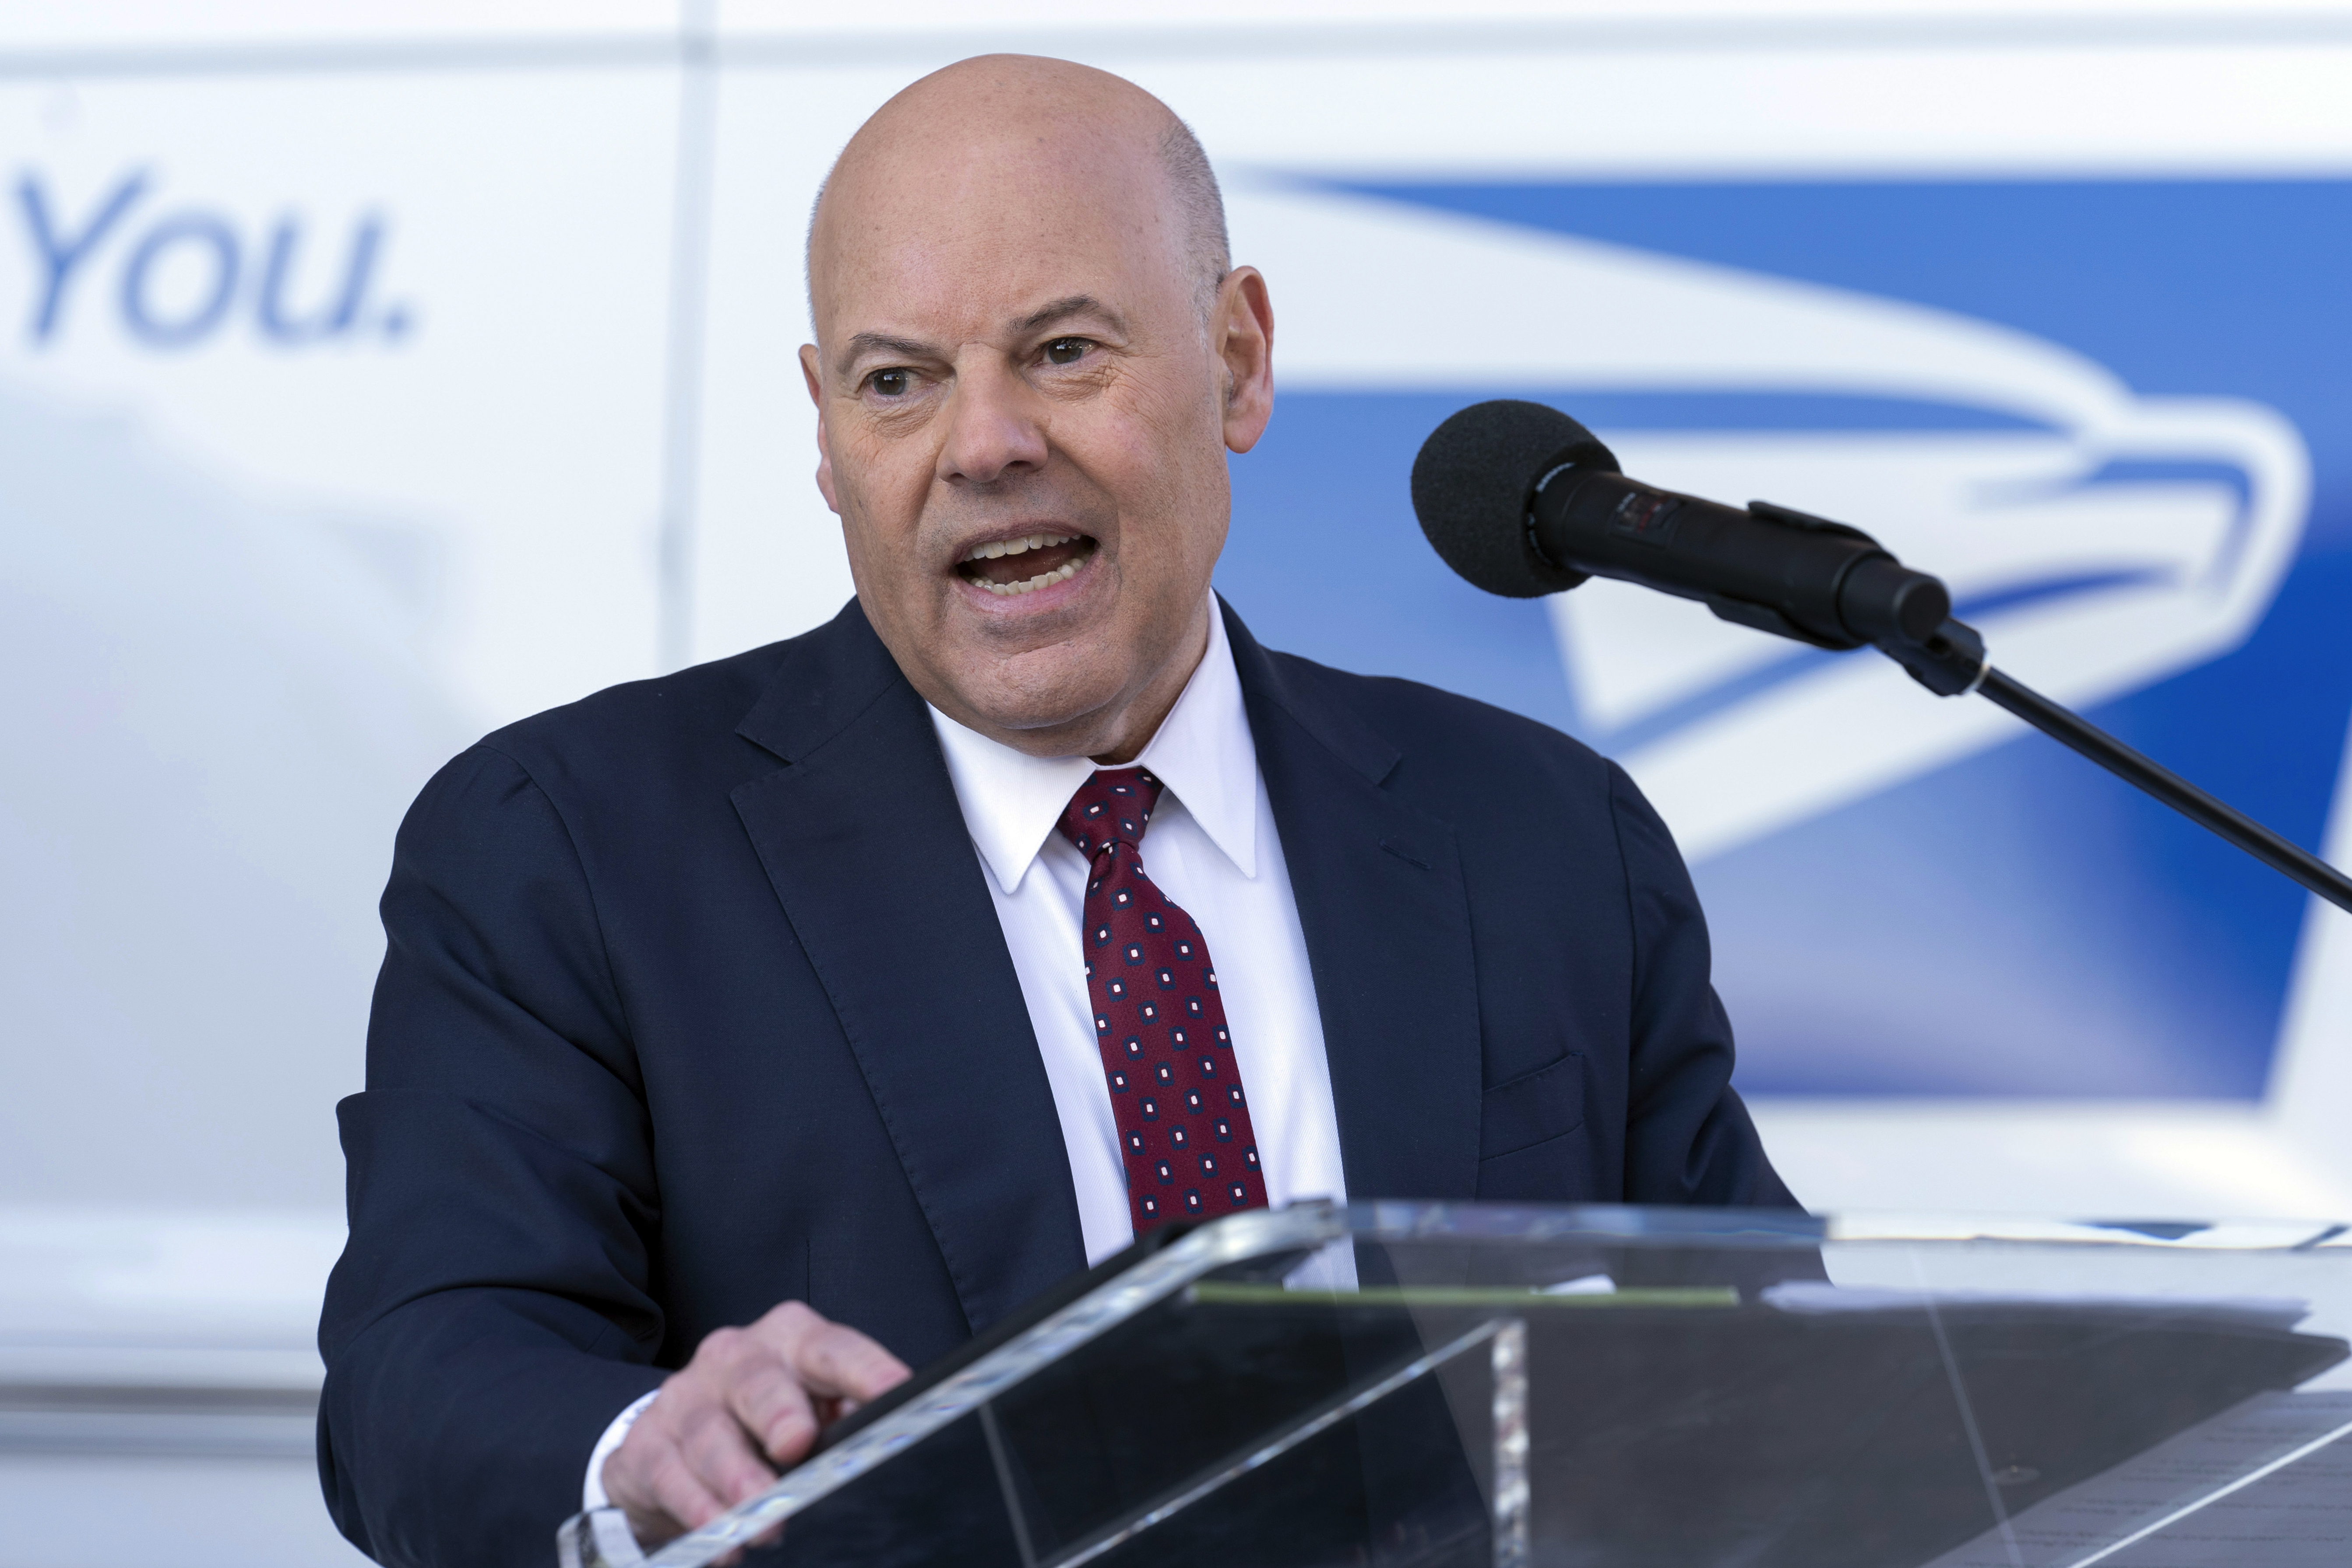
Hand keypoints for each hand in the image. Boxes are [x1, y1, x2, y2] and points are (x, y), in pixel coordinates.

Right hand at [602, 1300, 910, 1548]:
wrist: (675, 1438)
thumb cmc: (765, 1418)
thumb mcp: (810, 1403)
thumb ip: (847, 1414)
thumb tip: (894, 1440)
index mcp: (790, 1339)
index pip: (831, 1347)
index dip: (863, 1368)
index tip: (895, 1392)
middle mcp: (735, 1356)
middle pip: (758, 1380)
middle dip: (780, 1412)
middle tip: (797, 1445)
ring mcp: (685, 1397)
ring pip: (711, 1434)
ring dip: (739, 1481)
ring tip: (766, 1520)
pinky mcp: (648, 1443)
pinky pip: (671, 1476)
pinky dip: (699, 1512)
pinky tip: (724, 1541)